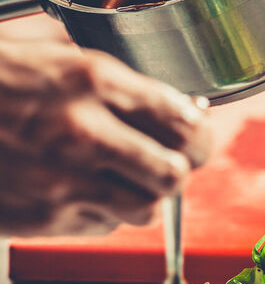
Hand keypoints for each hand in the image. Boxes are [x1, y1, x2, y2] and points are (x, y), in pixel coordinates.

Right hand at [0, 38, 210, 236]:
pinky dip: (106, 214)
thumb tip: (174, 107)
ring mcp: (62, 181)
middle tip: (170, 165)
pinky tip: (83, 192)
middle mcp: (82, 132)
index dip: (200, 134)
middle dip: (179, 171)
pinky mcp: (43, 218)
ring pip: (146, 209)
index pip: (180, 119)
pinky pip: (105, 226)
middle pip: (174, 173)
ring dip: (145, 198)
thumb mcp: (50, 58)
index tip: (197, 139)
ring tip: (124, 181)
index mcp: (90, 80)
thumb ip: (114, 83)